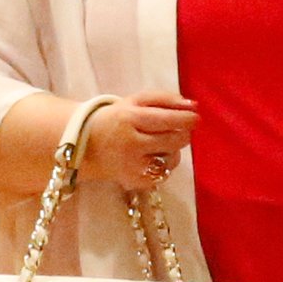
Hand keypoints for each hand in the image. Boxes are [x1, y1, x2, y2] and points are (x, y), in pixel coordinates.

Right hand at [84, 91, 198, 190]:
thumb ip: (165, 99)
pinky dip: (164, 165)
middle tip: (180, 129)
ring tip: (160, 143)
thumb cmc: (117, 119)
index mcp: (129, 119)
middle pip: (173, 141)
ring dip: (173, 150)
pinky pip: (163, 174)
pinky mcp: (135, 182)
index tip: (196, 117)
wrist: (87, 145)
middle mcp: (131, 144)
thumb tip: (194, 105)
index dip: (186, 119)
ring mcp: (132, 166)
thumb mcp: (135, 101)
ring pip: (172, 159)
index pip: (167, 120)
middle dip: (183, 134)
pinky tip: (152, 157)